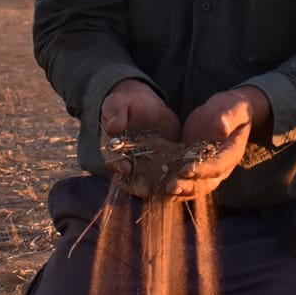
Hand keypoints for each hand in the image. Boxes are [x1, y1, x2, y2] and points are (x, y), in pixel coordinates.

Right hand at [100, 80, 180, 194]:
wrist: (147, 106)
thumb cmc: (129, 102)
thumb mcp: (120, 102)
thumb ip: (115, 112)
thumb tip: (112, 126)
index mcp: (113, 148)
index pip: (113, 158)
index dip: (117, 164)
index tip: (125, 167)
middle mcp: (128, 162)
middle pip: (130, 177)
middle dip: (136, 184)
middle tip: (144, 190)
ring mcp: (146, 165)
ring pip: (149, 180)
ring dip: (156, 188)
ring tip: (165, 192)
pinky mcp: (164, 163)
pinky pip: (168, 174)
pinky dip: (173, 180)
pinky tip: (182, 185)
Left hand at [160, 87, 272, 200]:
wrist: (224, 111)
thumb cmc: (231, 107)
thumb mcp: (234, 107)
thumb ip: (229, 117)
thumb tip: (222, 127)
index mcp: (231, 154)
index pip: (218, 166)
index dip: (202, 170)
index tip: (185, 170)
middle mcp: (219, 167)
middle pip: (205, 183)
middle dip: (188, 186)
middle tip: (171, 187)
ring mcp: (205, 169)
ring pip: (193, 186)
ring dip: (179, 191)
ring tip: (163, 191)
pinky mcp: (191, 165)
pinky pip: (184, 180)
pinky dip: (172, 186)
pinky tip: (157, 188)